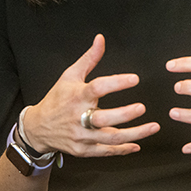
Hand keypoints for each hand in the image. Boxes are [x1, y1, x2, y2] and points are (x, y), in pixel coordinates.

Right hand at [23, 34, 159, 157]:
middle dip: (125, 114)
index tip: (135, 79)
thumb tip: (101, 39)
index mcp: (77, 96)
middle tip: (142, 107)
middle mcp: (78, 117)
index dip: (117, 83)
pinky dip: (123, 149)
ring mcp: (81, 136)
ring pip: (110, 139)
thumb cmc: (57, 99)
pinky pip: (106, 151)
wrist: (37, 128)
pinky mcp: (83, 150)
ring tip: (153, 127)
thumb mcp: (70, 75)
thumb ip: (89, 58)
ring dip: (134, 134)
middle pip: (103, 119)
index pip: (98, 88)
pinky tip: (137, 145)